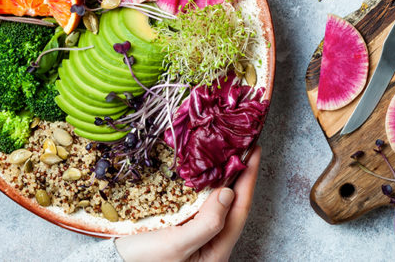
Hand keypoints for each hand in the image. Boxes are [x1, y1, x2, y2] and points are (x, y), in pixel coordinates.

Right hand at [115, 146, 261, 261]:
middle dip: (240, 175)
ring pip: (219, 203)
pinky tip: (204, 172)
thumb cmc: (141, 261)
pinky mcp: (185, 229)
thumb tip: (228, 193)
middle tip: (243, 146)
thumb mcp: (175, 246)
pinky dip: (206, 185)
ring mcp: (199, 237)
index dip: (248, 178)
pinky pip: (203, 204)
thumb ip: (206, 223)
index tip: (253, 151)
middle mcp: (212, 245)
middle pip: (234, 205)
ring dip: (224, 177)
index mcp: (217, 252)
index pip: (240, 209)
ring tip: (228, 153)